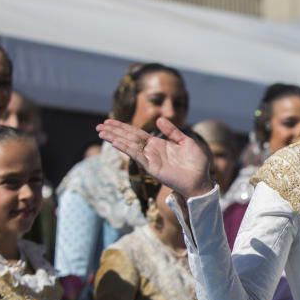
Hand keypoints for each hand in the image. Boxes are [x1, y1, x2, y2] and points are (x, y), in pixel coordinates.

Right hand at [97, 118, 213, 198]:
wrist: (201, 180)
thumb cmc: (196, 163)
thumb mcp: (185, 141)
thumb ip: (172, 131)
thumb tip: (159, 119)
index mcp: (158, 144)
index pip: (136, 133)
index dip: (123, 127)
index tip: (109, 121)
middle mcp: (151, 151)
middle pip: (128, 138)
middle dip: (114, 132)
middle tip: (99, 126)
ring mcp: (150, 159)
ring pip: (129, 146)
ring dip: (115, 138)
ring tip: (101, 132)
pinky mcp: (152, 167)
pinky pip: (137, 156)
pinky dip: (126, 148)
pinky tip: (116, 142)